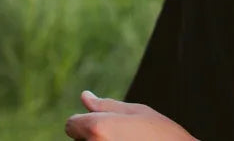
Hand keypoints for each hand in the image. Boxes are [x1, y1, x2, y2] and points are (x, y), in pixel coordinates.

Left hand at [65, 91, 197, 140]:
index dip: (87, 123)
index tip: (107, 127)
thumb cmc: (162, 136)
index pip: (72, 125)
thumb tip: (85, 97)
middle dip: (96, 137)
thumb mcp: (137, 112)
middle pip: (81, 140)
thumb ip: (107, 106)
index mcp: (97, 128)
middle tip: (124, 139)